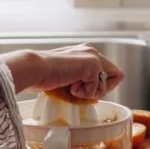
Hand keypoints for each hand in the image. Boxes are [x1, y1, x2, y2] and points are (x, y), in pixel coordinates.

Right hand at [2, 44, 124, 100]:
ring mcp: (93, 58)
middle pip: (115, 77)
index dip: (99, 85)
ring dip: (88, 92)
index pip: (108, 71)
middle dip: (98, 89)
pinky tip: (69, 83)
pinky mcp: (93, 65)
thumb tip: (98, 96)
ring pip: (106, 86)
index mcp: (85, 53)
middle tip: (77, 87)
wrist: (34, 70)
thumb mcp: (68, 80)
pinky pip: (97, 91)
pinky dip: (82, 94)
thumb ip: (84, 84)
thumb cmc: (44, 77)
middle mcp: (92, 52)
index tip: (80, 87)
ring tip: (70, 84)